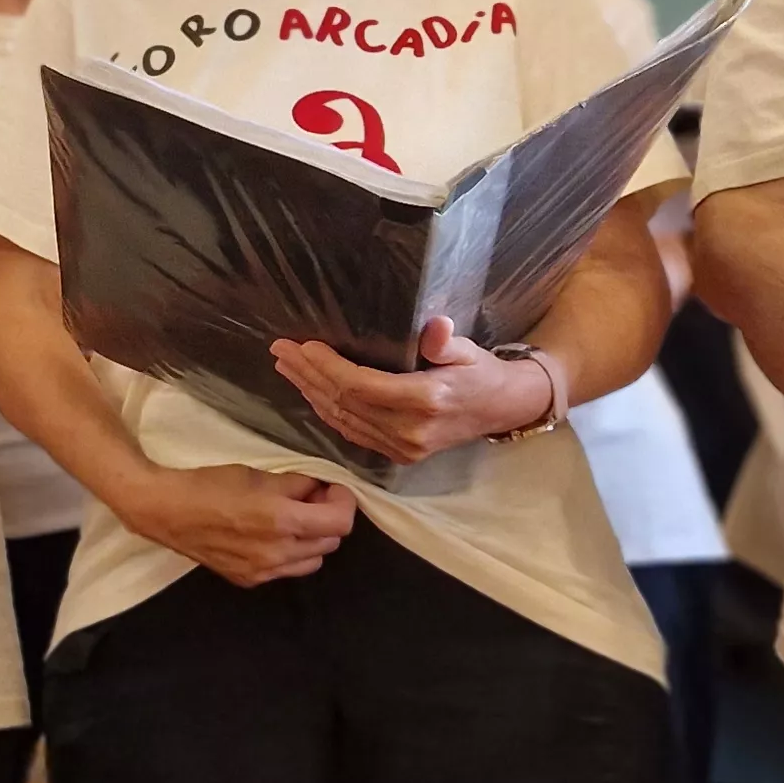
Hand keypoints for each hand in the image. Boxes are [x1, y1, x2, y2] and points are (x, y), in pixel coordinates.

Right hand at [117, 462, 355, 587]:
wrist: (166, 511)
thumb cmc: (209, 485)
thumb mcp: (257, 475)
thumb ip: (295, 484)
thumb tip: (318, 488)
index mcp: (282, 520)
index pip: (340, 523)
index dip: (344, 502)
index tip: (333, 488)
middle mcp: (278, 552)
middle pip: (330, 542)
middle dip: (327, 518)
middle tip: (310, 499)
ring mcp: (263, 572)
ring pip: (313, 561)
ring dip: (312, 539)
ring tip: (292, 520)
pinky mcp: (249, 580)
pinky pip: (286, 570)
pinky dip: (289, 553)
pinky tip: (268, 537)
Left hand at [269, 317, 552, 463]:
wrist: (502, 409)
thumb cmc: (481, 372)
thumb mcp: (469, 350)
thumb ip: (446, 342)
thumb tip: (435, 327)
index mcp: (424, 402)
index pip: (361, 386)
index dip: (328, 367)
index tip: (303, 346)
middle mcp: (409, 431)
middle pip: (344, 403)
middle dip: (309, 376)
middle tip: (281, 351)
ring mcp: (402, 448)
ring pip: (343, 421)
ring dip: (311, 393)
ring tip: (287, 367)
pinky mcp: (398, 455)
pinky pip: (353, 433)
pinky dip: (328, 412)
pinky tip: (311, 392)